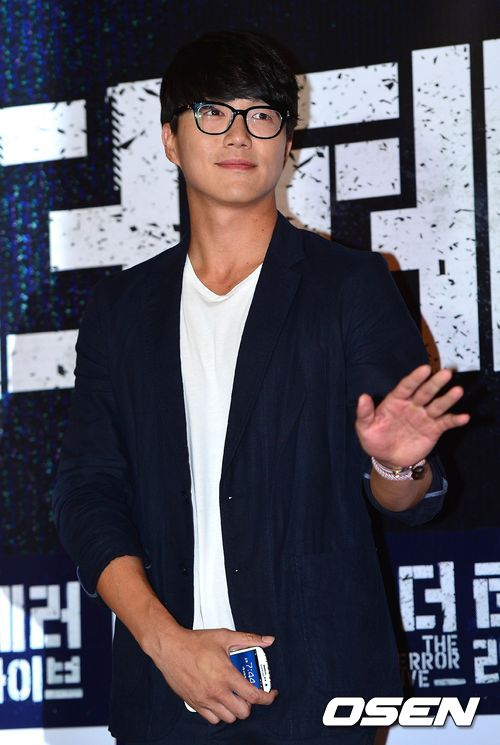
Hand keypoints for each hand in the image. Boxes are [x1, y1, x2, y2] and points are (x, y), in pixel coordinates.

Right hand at [148, 626, 277, 723]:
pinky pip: (212, 719)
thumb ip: (249, 639)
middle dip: (249, 704)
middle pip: (243, 712)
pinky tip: (219, 700)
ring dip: (234, 709)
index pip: (253, 696)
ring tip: (233, 696)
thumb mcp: (225, 637)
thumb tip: (268, 640)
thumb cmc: (196, 642)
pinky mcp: (195, 703)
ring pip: (228, 718)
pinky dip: (219, 713)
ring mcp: (205, 699)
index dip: (267, 698)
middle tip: (247, 692)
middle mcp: (217, 691)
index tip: (271, 694)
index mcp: (227, 675)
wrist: (170, 648)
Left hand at [355, 364, 469, 466]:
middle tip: (446, 373)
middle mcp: (412, 406)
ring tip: (458, 390)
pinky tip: (464, 417)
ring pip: (437, 405)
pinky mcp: (433, 430)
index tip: (425, 369)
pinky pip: (445, 423)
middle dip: (435, 383)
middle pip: (425, 392)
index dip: (415, 378)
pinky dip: (455, 420)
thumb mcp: (364, 428)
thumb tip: (362, 397)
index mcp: (396, 401)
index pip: (406, 386)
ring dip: (447, 398)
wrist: (388, 460)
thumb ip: (364, 413)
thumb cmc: (375, 440)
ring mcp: (423, 417)